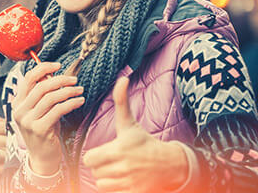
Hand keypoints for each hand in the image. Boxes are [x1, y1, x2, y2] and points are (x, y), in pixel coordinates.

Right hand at [13, 61, 83, 175]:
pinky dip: (71, 103)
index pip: (28, 78)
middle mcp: (20, 111)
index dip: (43, 68)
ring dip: (68, 91)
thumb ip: (42, 95)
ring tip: (79, 90)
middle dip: (60, 80)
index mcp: (17, 103)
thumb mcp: (39, 111)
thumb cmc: (43, 131)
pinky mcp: (40, 129)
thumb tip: (54, 75)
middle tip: (74, 80)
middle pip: (41, 86)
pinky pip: (58, 110)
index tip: (58, 65)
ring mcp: (28, 121)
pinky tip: (79, 101)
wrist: (42, 158)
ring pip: (50, 97)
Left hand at [83, 77, 188, 191]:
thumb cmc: (143, 140)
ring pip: (102, 184)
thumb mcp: (130, 122)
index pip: (89, 159)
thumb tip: (122, 78)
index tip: (102, 151)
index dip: (92, 156)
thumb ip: (122, 101)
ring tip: (117, 170)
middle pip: (94, 171)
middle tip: (110, 160)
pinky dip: (114, 189)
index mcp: (119, 149)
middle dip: (99, 167)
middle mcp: (124, 167)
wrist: (169, 164)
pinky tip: (122, 180)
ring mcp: (129, 182)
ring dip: (106, 178)